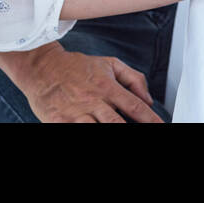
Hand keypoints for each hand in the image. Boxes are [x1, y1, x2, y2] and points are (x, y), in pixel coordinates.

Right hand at [14, 44, 161, 122]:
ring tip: (123, 138)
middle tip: (147, 134)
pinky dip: (86, 134)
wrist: (42, 68)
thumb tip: (149, 99)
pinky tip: (94, 134)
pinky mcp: (59, 122)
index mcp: (107, 87)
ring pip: (98, 129)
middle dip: (131, 130)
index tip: (160, 126)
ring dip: (111, 131)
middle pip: (117, 123)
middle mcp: (93, 101)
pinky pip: (76, 132)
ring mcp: (76, 113)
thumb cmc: (77, 67)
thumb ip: (133, 78)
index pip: (134, 106)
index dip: (150, 119)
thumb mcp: (109, 64)